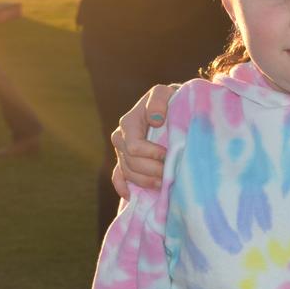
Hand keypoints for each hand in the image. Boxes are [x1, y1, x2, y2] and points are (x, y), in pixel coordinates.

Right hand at [111, 84, 177, 198]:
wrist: (171, 106)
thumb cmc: (170, 99)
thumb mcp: (166, 92)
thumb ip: (159, 100)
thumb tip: (155, 119)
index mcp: (129, 123)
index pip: (134, 147)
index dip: (152, 155)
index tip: (169, 155)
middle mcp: (121, 138)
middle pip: (131, 163)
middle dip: (152, 170)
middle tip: (171, 173)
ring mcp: (121, 151)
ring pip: (128, 173)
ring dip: (145, 181)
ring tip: (164, 183)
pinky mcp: (124, 161)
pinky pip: (118, 178)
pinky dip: (123, 188)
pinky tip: (133, 195)